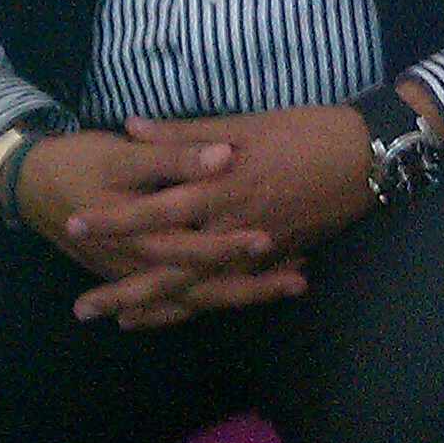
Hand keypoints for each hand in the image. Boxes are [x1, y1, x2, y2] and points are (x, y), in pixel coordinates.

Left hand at [54, 106, 373, 324]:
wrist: (369, 154)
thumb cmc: (307, 129)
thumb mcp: (245, 122)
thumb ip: (187, 132)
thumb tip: (133, 127)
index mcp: (224, 185)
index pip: (158, 209)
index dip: (116, 220)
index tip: (74, 227)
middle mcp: (235, 224)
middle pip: (172, 267)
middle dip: (126, 288)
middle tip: (83, 308)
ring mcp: (257, 246)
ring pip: (201, 287)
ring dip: (160, 307)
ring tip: (121, 320)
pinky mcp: (277, 255)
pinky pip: (233, 287)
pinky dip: (205, 302)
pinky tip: (181, 311)